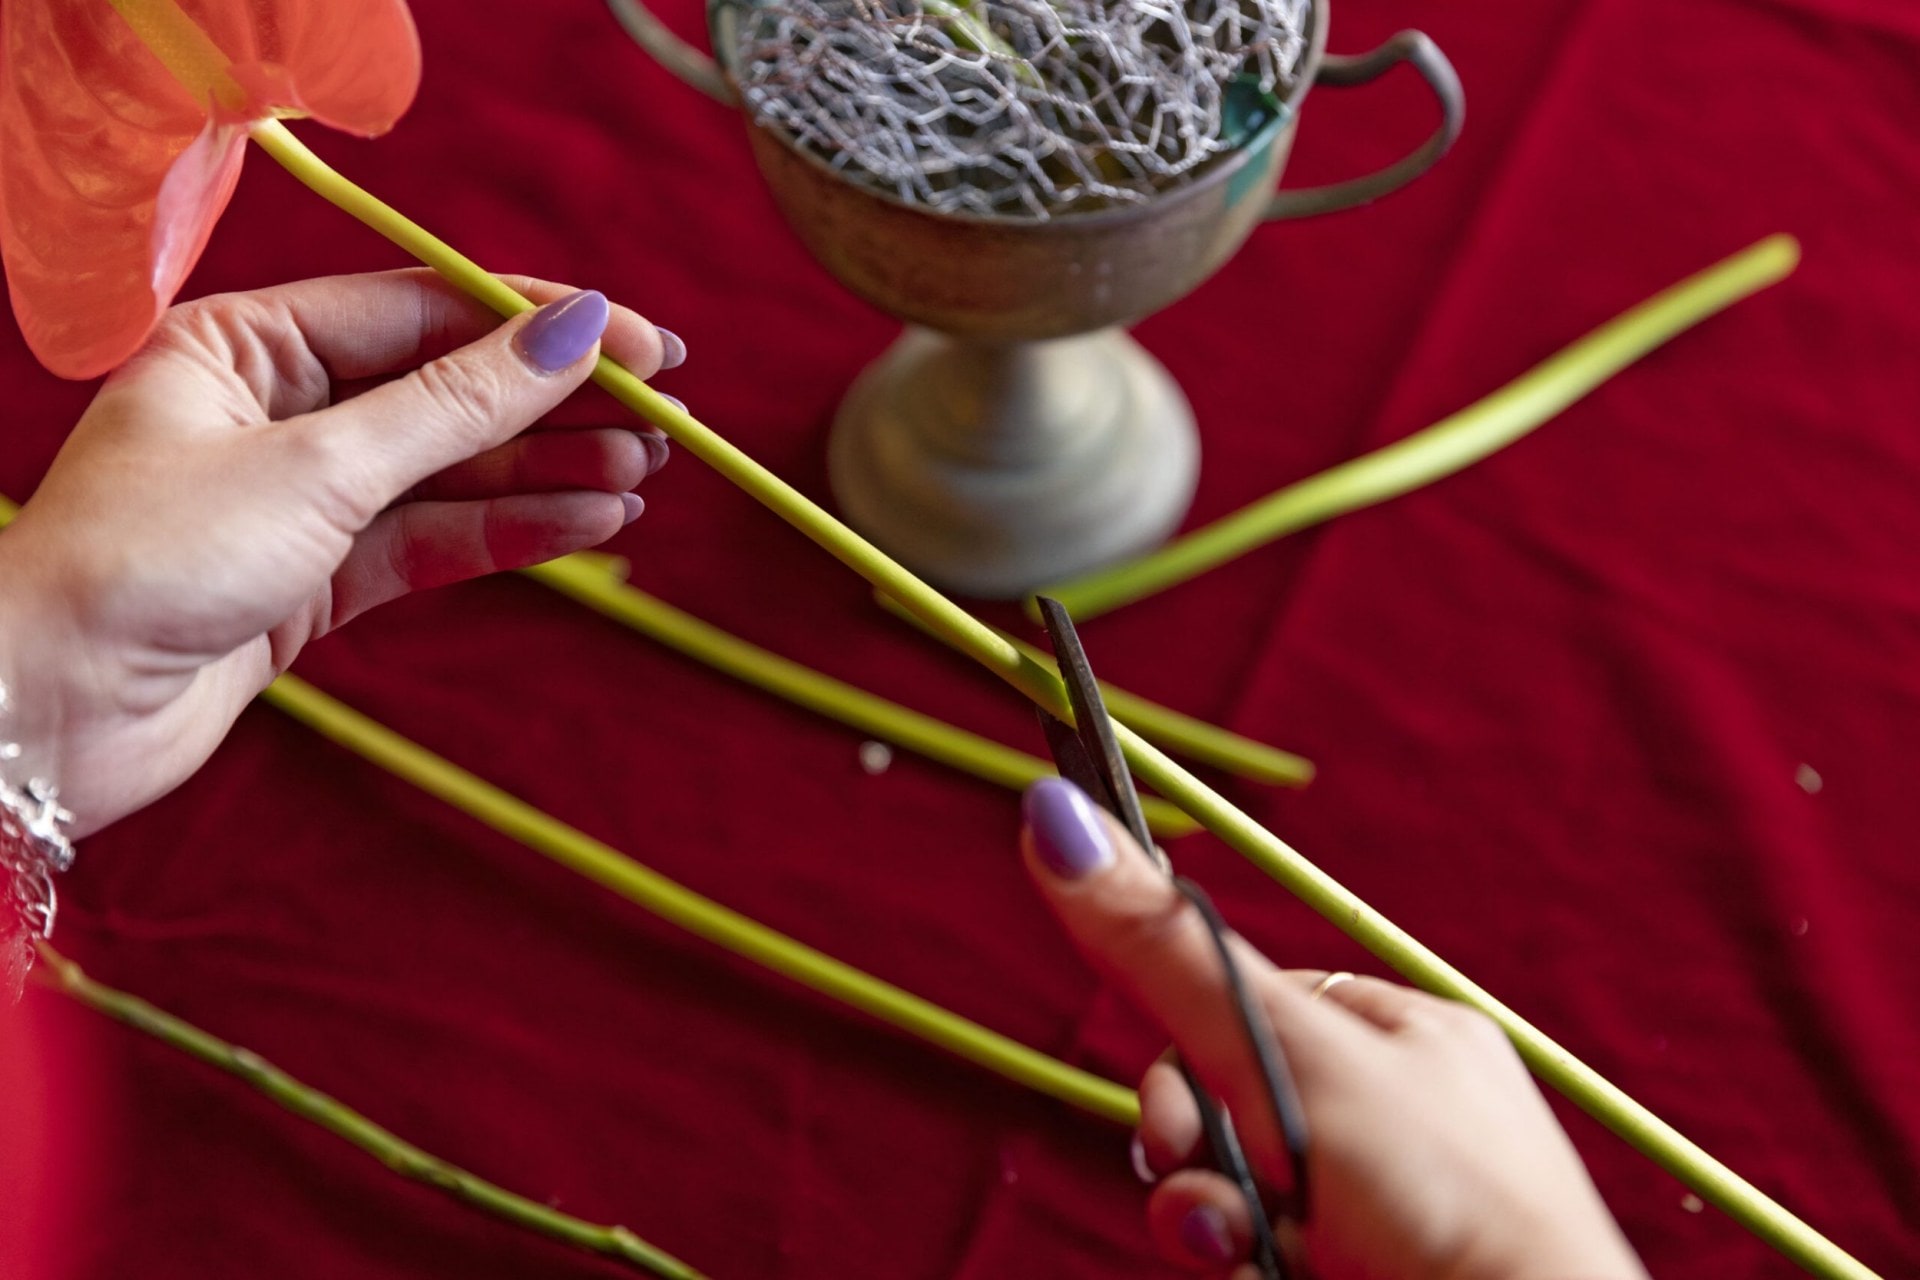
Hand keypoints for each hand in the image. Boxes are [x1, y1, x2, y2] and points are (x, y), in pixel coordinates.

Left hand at [0, 269, 674, 834]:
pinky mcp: (314, 579)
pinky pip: (431, 541)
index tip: (640, 342)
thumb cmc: (146, 563)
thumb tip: (572, 334)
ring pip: (449, 473)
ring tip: (644, 472)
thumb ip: (456, 405)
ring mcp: (297, 498)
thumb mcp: (320, 467)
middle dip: (555, 405)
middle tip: (665, 415)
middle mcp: (273, 409)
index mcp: (244, 344)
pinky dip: (510, 533)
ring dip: (547, 473)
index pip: (422, 311)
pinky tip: (589, 523)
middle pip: (446, 391)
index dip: (537, 325)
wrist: (47, 716)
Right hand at [1020, 778, 1648, 1279]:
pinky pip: (1260, 1256)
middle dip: (1193, 1146)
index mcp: (1400, 1035)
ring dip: (1209, 1218)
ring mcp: (1380, 1207)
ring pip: (1235, 1193)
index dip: (1188, 1045)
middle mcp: (1391, 1119)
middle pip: (1226, 1106)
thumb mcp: (1291, 1055)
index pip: (1248, 1006)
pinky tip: (1272, 1275)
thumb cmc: (1447, 1194)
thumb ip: (1170, 955)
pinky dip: (1247, 1267)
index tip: (1171, 1097)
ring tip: (1240, 1246)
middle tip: (1199, 1167)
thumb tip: (1057, 817)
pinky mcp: (1358, 1271)